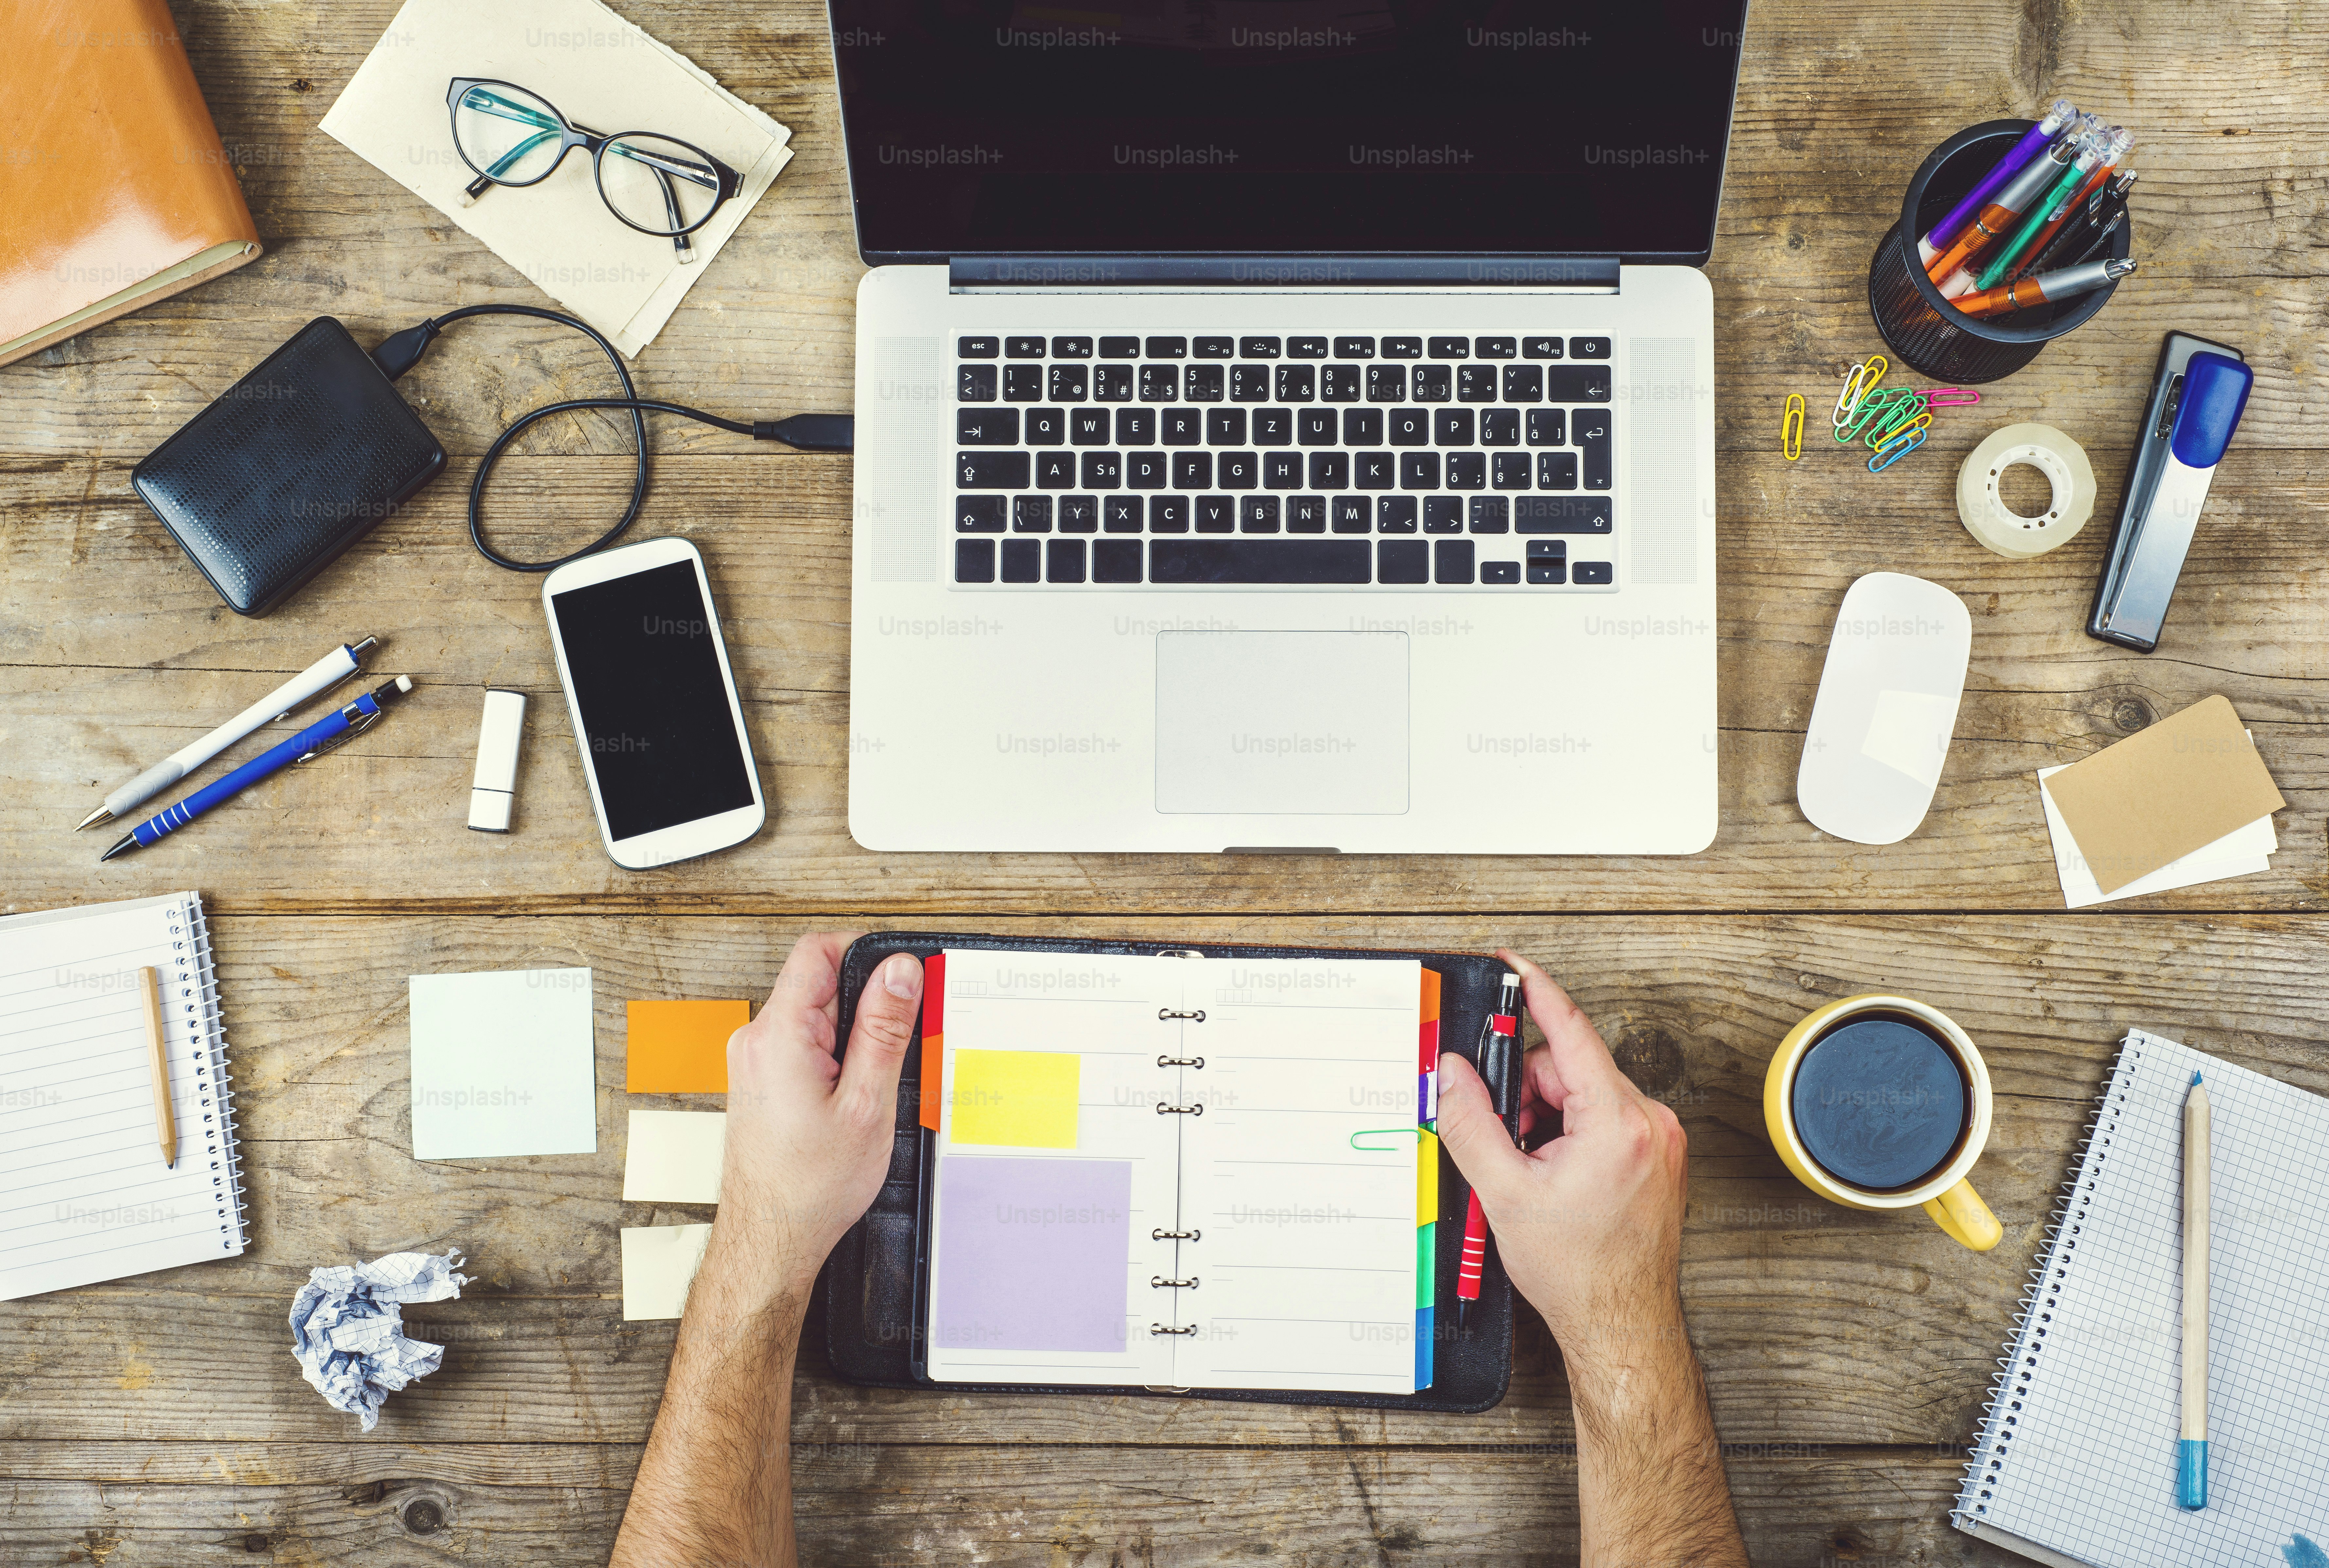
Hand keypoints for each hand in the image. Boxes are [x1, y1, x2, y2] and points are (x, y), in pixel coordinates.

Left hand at [709, 932, 923, 1306]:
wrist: (771, 1238)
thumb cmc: (811, 1187)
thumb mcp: (867, 1104)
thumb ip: (884, 1030)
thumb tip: (900, 971)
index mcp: (778, 1036)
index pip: (818, 951)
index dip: (867, 953)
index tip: (902, 979)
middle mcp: (756, 1040)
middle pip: (820, 983)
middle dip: (866, 1004)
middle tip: (896, 1046)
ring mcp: (753, 1061)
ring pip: (814, 1015)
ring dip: (851, 1036)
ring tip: (870, 1083)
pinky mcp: (760, 1080)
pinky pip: (803, 1043)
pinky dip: (834, 1057)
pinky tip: (851, 1095)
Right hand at [1436, 950, 1688, 1381]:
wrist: (1621, 1322)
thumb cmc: (1578, 1272)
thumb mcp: (1505, 1193)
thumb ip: (1472, 1122)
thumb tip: (1453, 1073)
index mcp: (1618, 1123)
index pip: (1570, 1031)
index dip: (1536, 990)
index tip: (1513, 963)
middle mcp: (1650, 1122)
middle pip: (1569, 1067)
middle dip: (1529, 1096)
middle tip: (1511, 1145)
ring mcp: (1660, 1138)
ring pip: (1584, 1093)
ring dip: (1549, 1119)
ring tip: (1538, 1172)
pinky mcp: (1659, 1154)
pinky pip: (1604, 1116)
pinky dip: (1571, 1133)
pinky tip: (1559, 1175)